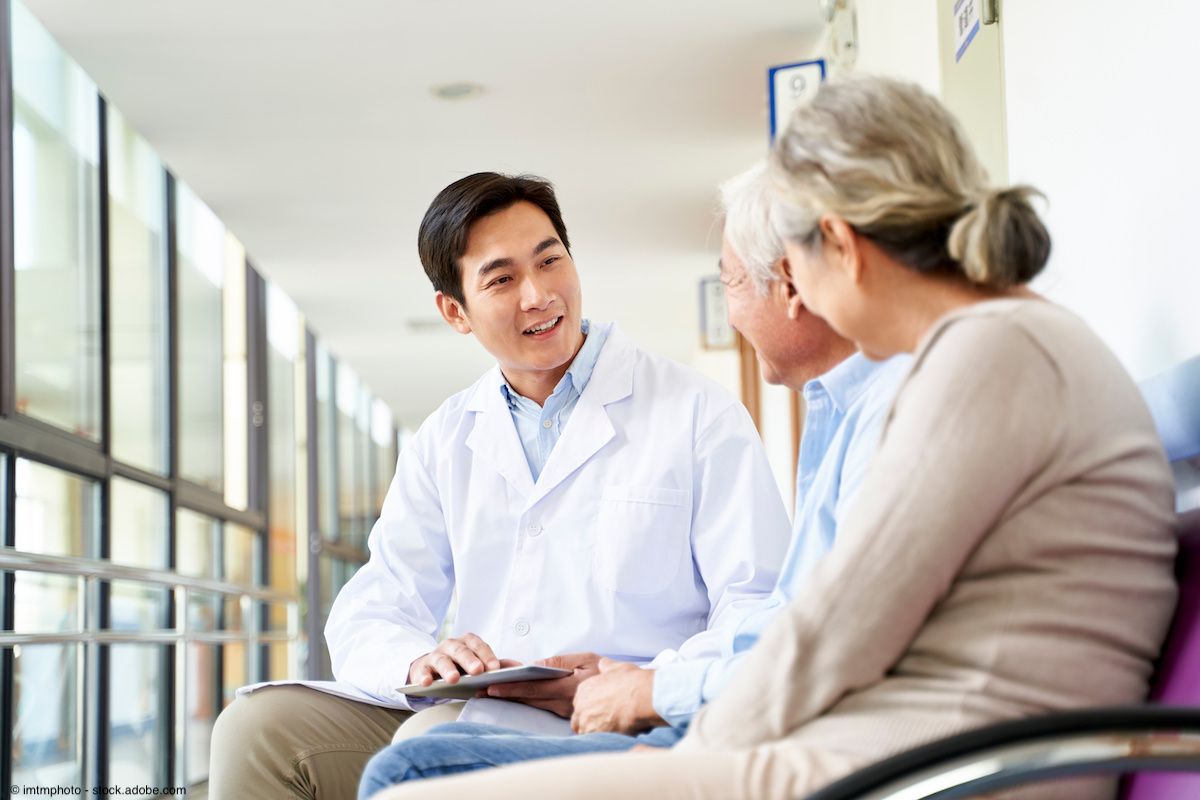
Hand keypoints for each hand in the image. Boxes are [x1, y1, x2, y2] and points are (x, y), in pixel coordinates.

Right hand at [407, 633, 502, 685]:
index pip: (479, 646)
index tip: (495, 669)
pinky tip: (427, 683)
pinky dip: (424, 676)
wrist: (432, 668)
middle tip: (478, 671)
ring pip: (442, 660)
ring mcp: (436, 655)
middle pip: (461, 651)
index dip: (487, 656)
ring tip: (453, 679)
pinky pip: (422, 671)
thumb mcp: (477, 663)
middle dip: (470, 661)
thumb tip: (519, 666)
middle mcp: (452, 645)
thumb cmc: (461, 666)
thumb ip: (495, 665)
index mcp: (468, 643)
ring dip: (447, 669)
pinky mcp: (421, 668)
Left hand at [483, 651, 601, 717]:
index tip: (491, 687)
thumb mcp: (587, 659)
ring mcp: (566, 712)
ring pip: (534, 705)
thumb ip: (559, 663)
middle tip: (481, 691)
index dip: (510, 688)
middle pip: (528, 699)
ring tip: (492, 693)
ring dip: (513, 699)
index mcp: (567, 688)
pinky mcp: (568, 717)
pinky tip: (517, 697)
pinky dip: (529, 702)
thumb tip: (536, 664)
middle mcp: (564, 704)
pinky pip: (544, 708)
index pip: (532, 688)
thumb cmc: (609, 673)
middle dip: (504, 694)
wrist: (632, 695)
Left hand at [571, 657, 665, 734]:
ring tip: (608, 732)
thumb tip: (604, 664)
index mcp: (584, 689)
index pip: (579, 703)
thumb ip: (607, 666)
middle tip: (603, 723)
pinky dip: (600, 740)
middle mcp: (581, 706)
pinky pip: (593, 742)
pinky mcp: (595, 735)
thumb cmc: (632, 682)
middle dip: (588, 722)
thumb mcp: (618, 668)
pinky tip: (611, 737)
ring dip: (593, 732)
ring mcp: (586, 722)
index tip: (598, 710)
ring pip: (584, 732)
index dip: (589, 708)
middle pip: (578, 720)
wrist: (642, 697)